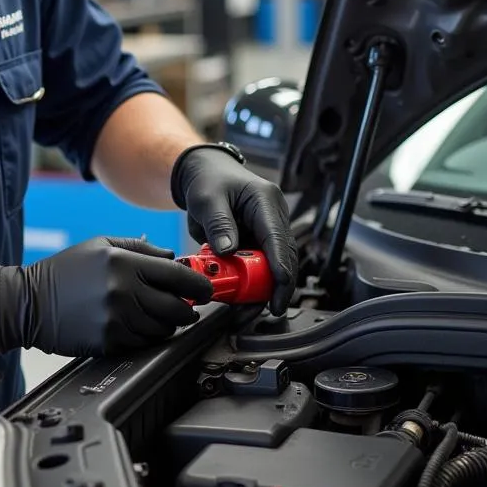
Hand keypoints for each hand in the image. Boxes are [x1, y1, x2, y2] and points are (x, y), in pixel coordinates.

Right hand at [0, 236, 213, 357]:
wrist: (31, 302)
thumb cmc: (66, 271)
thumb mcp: (101, 244)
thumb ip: (140, 248)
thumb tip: (172, 257)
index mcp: (124, 262)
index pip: (176, 274)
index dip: (198, 283)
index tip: (206, 288)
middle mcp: (123, 290)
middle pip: (176, 306)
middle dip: (188, 307)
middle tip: (188, 305)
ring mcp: (116, 318)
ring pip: (164, 327)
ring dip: (170, 323)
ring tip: (162, 315)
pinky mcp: (109, 341)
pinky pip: (144, 342)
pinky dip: (150, 336)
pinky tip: (141, 326)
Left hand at [171, 145, 298, 315]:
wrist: (204, 173)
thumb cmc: (208, 179)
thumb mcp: (207, 198)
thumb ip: (218, 223)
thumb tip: (228, 251)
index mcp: (265, 201)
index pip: (278, 239)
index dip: (281, 270)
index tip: (277, 295)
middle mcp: (272, 217)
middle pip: (282, 258)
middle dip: (274, 288)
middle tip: (261, 312)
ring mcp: (266, 231)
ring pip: (271, 267)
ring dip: (259, 291)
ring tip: (242, 313)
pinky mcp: (256, 242)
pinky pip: (256, 267)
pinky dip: (247, 284)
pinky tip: (236, 300)